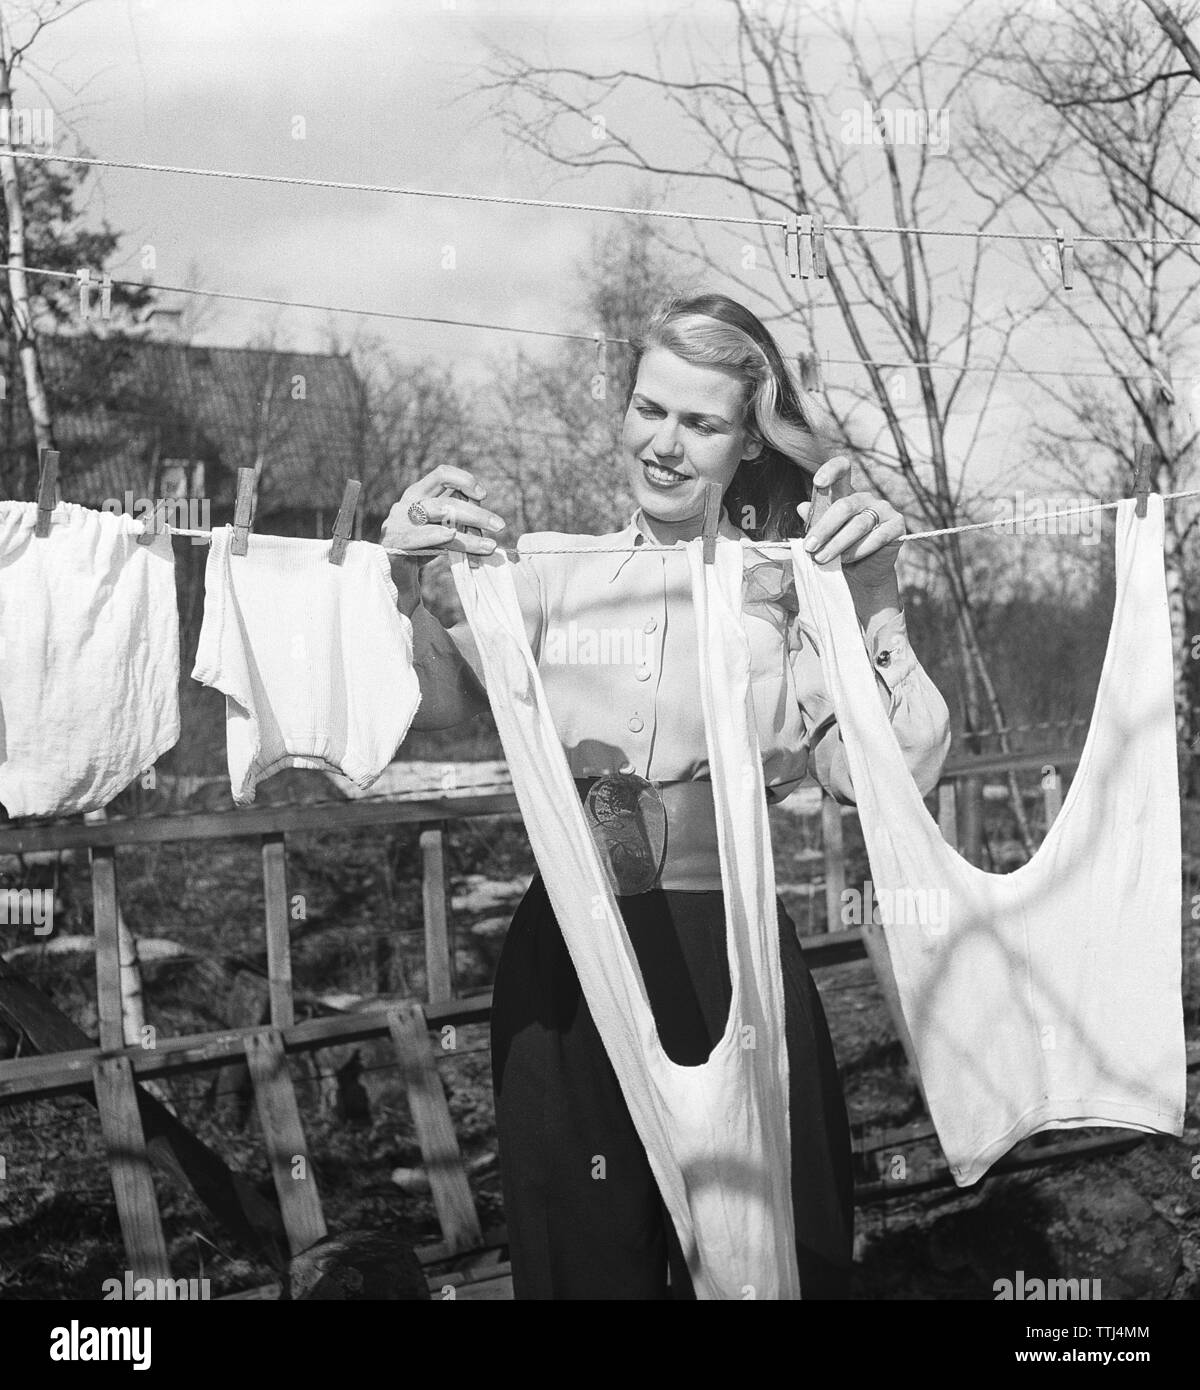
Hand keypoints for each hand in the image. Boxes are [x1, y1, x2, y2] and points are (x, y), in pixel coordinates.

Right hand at [381, 464, 507, 559]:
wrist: (391, 573)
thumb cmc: (419, 547)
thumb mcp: (440, 527)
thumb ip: (457, 517)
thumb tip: (487, 518)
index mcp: (418, 493)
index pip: (442, 474)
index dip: (464, 480)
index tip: (483, 495)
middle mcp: (408, 504)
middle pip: (446, 502)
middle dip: (476, 514)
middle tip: (499, 526)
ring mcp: (400, 522)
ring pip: (437, 519)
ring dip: (467, 533)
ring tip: (489, 546)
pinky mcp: (396, 541)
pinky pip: (420, 536)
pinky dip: (437, 535)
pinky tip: (452, 537)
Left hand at [796, 456, 903, 596]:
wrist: (862, 572)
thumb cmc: (839, 548)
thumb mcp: (823, 535)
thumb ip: (814, 520)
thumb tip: (801, 506)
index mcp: (846, 493)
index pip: (842, 470)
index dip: (831, 470)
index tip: (818, 482)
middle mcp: (865, 497)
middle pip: (844, 506)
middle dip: (824, 528)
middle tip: (810, 547)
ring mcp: (884, 509)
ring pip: (859, 524)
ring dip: (837, 544)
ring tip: (822, 558)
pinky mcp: (897, 525)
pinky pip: (877, 536)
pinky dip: (859, 550)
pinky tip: (846, 559)